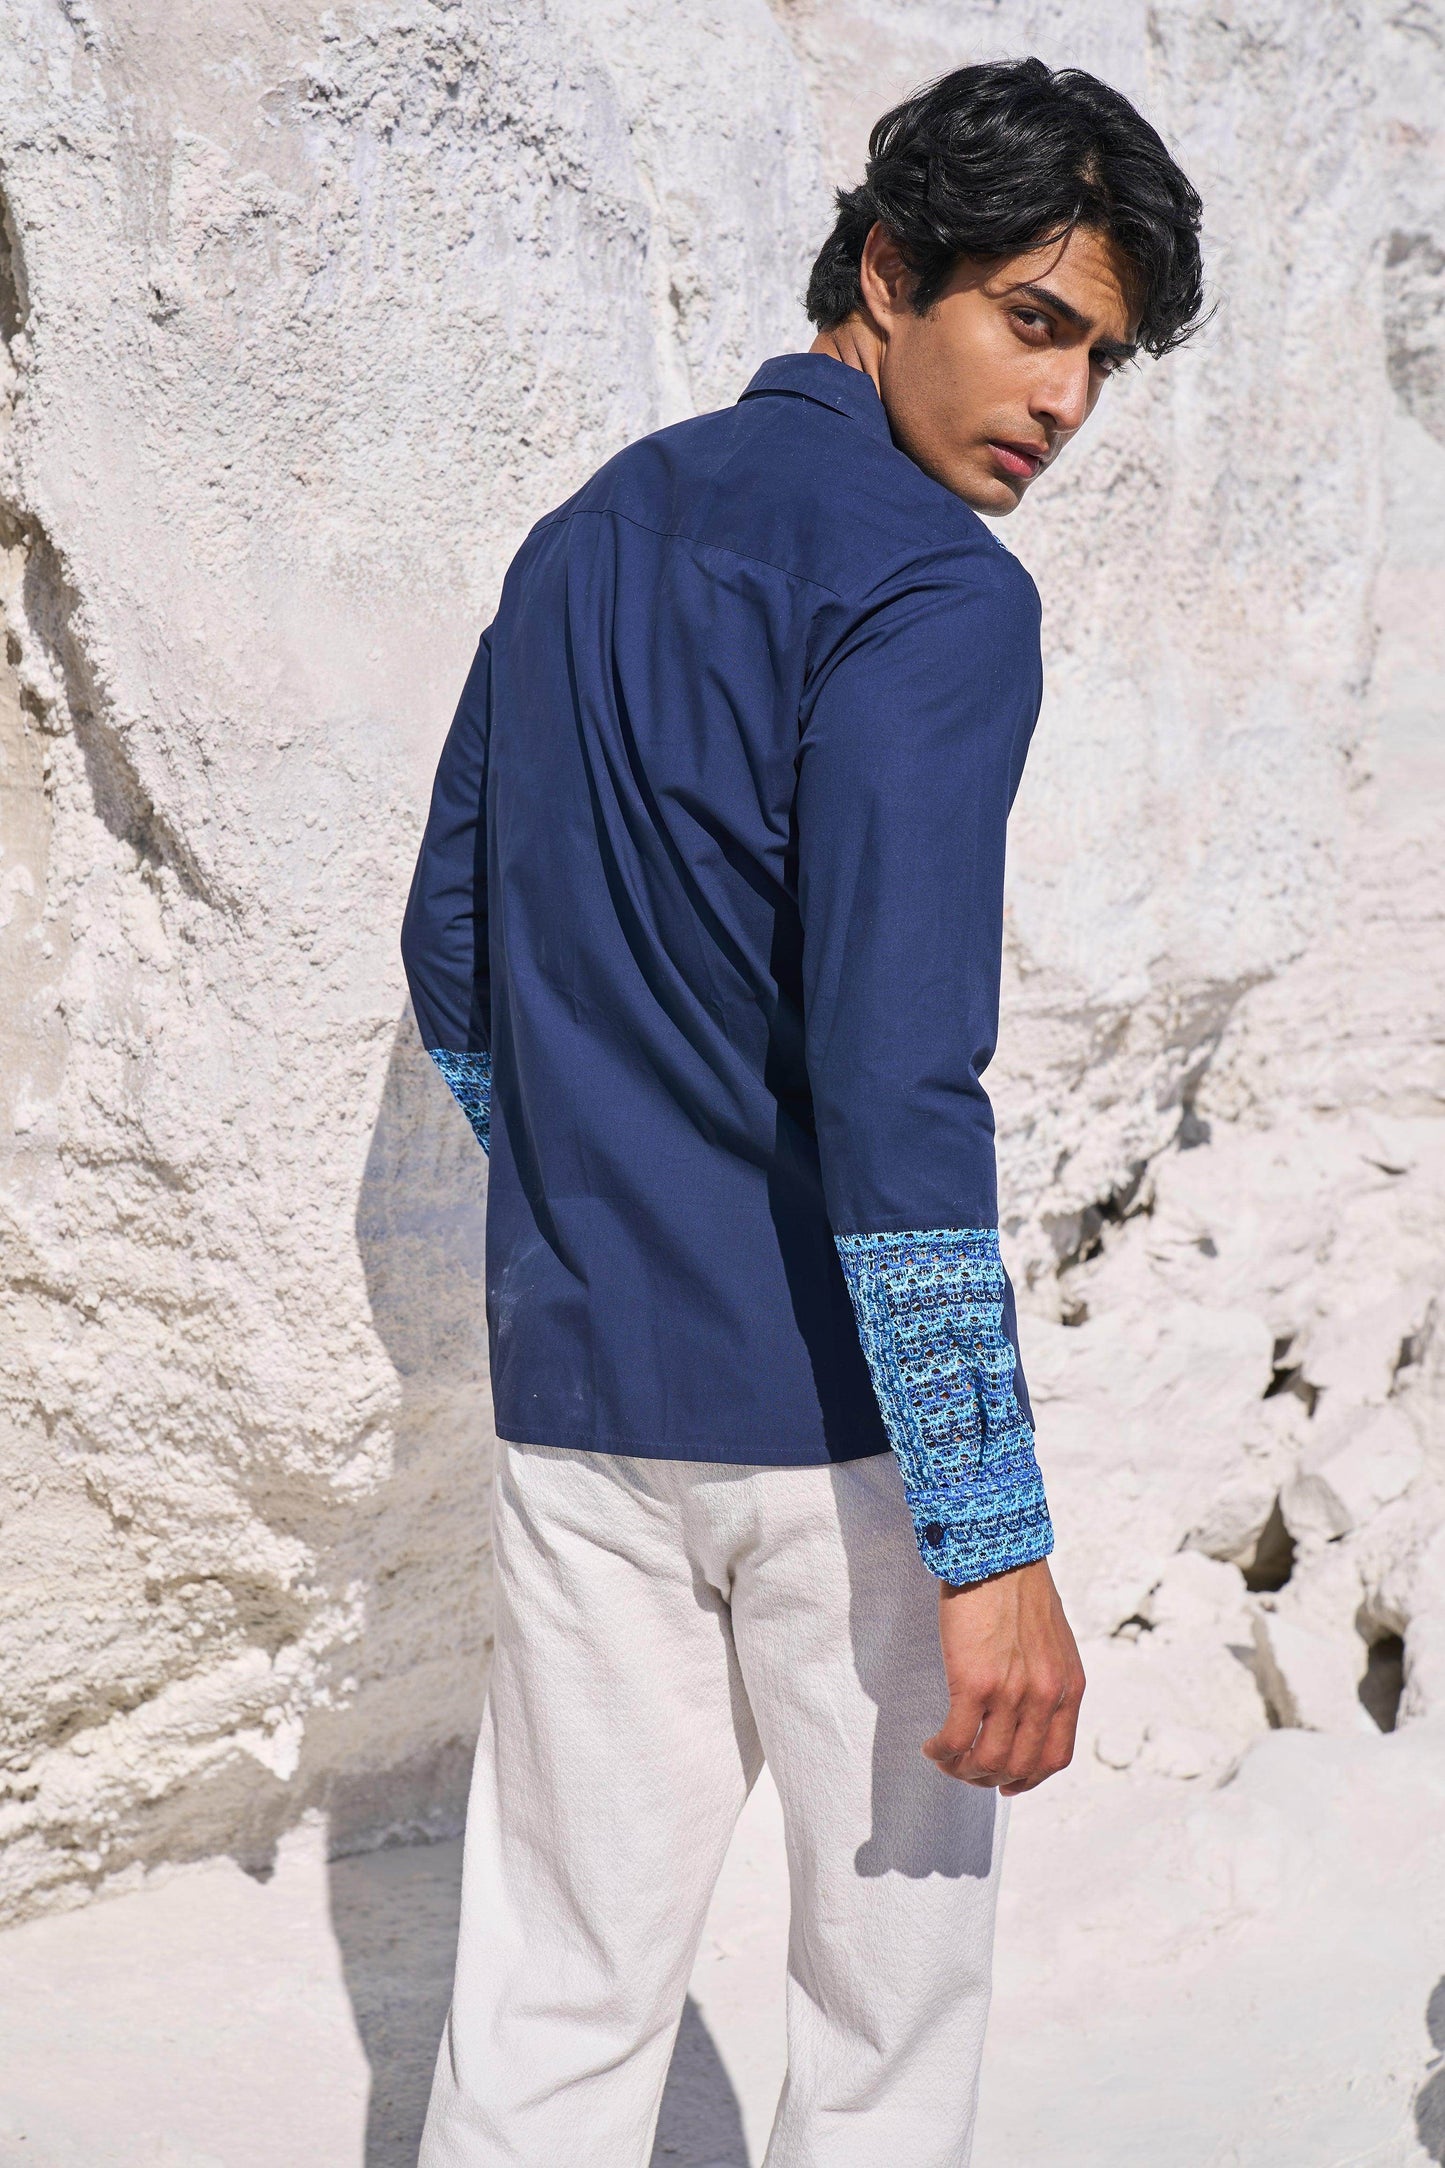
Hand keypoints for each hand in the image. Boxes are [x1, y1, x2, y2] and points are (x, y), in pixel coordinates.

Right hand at [923, 1557, 1084, 1794]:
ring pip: (987, 1760)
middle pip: (1019, 1767)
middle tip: (966, 1771)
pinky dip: (942, 1752)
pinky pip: (956, 1739)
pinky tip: (931, 1746)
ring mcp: (1012, 1693)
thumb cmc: (1018, 1586)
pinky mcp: (974, 1683)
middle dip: (989, 1778)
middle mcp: (1046, 1697)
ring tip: (945, 1758)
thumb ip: (1048, 1677)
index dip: (1028, 1779)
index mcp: (1069, 1687)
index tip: (1007, 1781)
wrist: (997, 1551)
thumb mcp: (1053, 1640)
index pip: (1055, 1757)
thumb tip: (1028, 1709)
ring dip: (962, 1770)